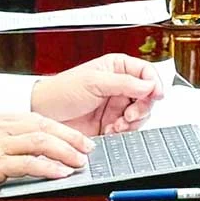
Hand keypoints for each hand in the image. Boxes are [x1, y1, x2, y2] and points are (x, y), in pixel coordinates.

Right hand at [0, 112, 93, 195]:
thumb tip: (18, 146)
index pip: (39, 119)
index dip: (63, 129)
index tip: (78, 138)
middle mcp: (1, 127)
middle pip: (46, 127)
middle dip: (72, 138)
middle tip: (89, 149)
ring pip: (42, 142)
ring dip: (65, 152)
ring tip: (80, 162)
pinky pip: (27, 163)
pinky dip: (47, 168)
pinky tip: (60, 173)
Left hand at [31, 53, 164, 135]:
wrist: (44, 115)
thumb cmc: (61, 91)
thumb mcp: (94, 82)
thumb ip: (125, 83)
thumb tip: (150, 85)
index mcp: (117, 68)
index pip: (146, 72)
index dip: (154, 83)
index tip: (155, 95)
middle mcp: (119, 86)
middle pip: (147, 96)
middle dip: (143, 107)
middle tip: (130, 114)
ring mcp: (116, 106)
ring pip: (141, 114)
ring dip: (133, 122)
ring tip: (118, 124)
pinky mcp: (111, 124)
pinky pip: (128, 129)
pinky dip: (124, 131)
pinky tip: (111, 130)